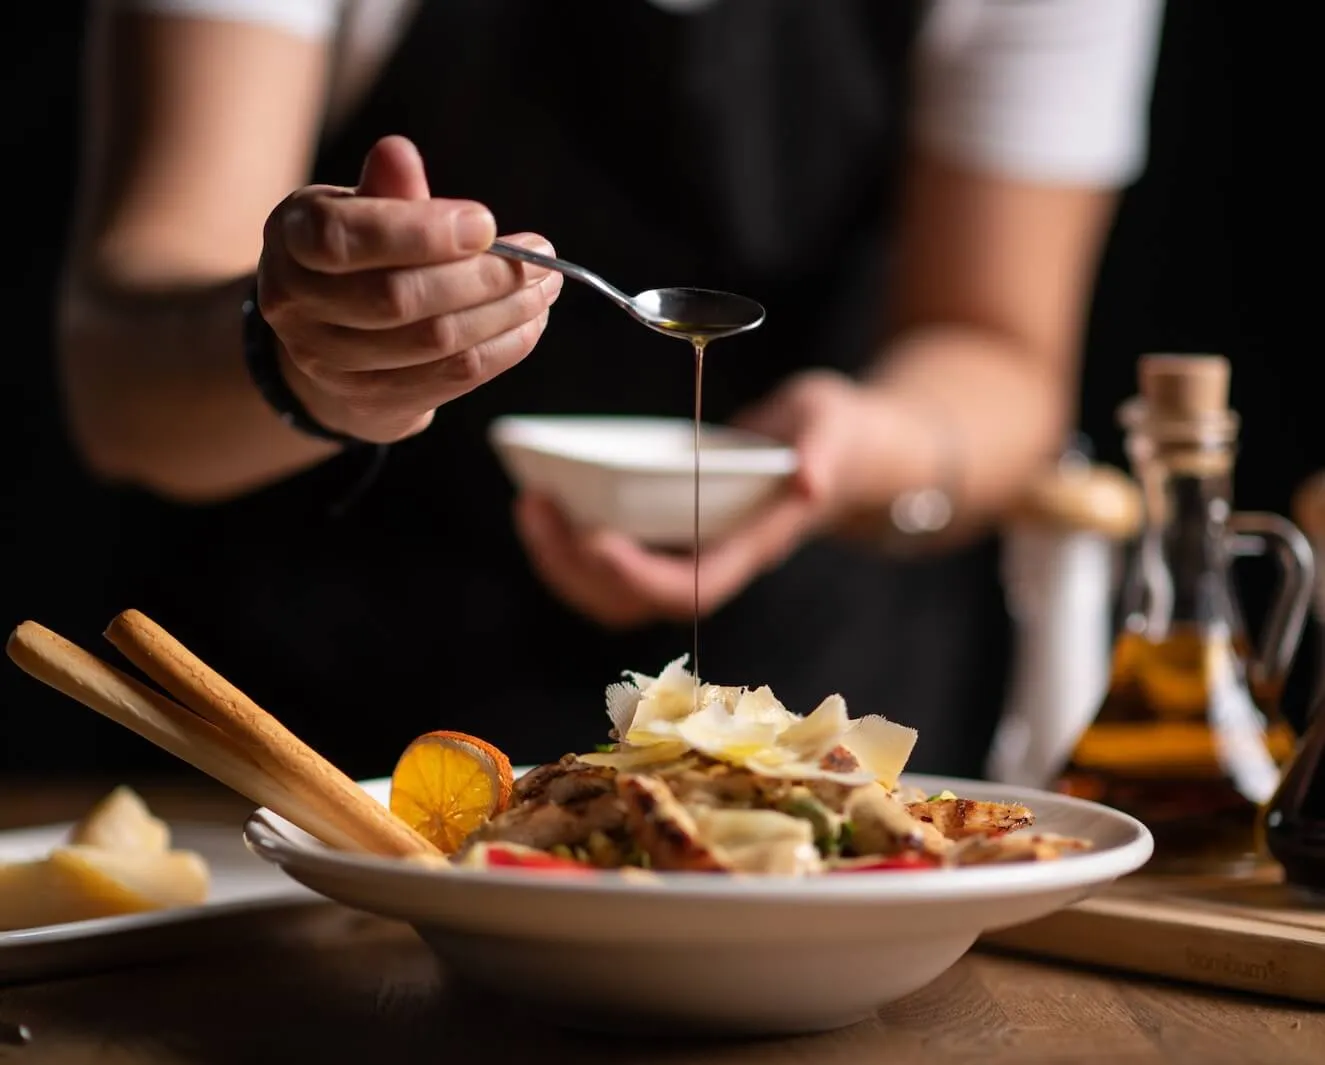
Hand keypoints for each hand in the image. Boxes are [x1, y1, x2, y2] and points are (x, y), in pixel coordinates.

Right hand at [256, 135, 562, 441]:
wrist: (333, 338)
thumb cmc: (358, 254)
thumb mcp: (360, 210)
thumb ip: (386, 189)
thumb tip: (397, 153)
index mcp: (291, 238)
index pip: (343, 238)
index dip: (420, 233)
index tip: (486, 224)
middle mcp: (295, 305)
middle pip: (398, 298)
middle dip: (482, 277)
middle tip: (538, 259)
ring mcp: (329, 362)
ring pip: (434, 341)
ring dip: (504, 314)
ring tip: (543, 287)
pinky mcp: (372, 400)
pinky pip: (452, 376)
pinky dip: (502, 349)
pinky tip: (529, 324)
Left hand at [513, 370, 877, 627]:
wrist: (842, 451)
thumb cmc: (836, 436)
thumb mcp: (834, 426)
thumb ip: (822, 451)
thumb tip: (808, 478)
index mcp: (750, 548)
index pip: (689, 587)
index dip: (638, 576)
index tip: (595, 538)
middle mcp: (712, 562)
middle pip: (634, 600)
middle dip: (576, 567)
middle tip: (535, 506)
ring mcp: (686, 554)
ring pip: (613, 591)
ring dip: (562, 561)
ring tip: (531, 504)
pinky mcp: (669, 536)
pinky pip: (609, 560)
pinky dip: (570, 541)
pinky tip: (548, 500)